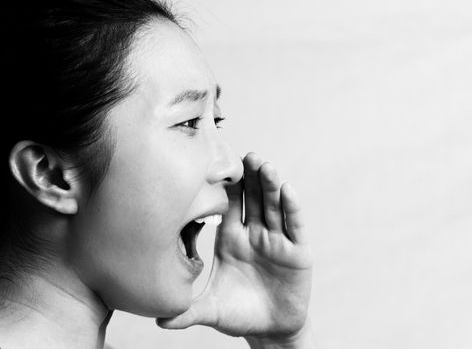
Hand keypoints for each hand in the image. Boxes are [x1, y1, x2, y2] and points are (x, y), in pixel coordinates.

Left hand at [157, 152, 312, 344]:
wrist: (270, 331)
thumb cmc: (239, 315)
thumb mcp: (212, 310)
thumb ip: (188, 311)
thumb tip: (157, 319)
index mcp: (231, 239)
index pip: (229, 205)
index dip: (227, 186)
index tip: (218, 164)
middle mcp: (254, 234)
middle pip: (253, 199)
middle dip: (251, 178)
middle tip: (246, 155)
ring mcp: (277, 241)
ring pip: (274, 207)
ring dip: (271, 186)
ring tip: (265, 165)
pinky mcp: (297, 253)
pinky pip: (294, 227)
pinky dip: (292, 208)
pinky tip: (288, 191)